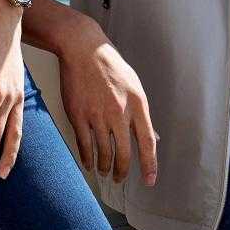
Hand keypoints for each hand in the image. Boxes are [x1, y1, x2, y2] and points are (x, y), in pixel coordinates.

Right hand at [57, 18, 157, 184]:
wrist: (83, 49)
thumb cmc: (110, 66)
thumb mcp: (134, 86)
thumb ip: (142, 114)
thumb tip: (152, 137)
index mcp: (137, 104)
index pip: (147, 142)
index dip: (150, 165)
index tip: (149, 181)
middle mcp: (118, 112)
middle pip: (123, 153)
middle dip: (122, 172)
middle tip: (119, 179)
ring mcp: (97, 114)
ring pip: (102, 153)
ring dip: (104, 167)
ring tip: (104, 172)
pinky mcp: (78, 114)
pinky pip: (84, 144)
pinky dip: (87, 158)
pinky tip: (88, 163)